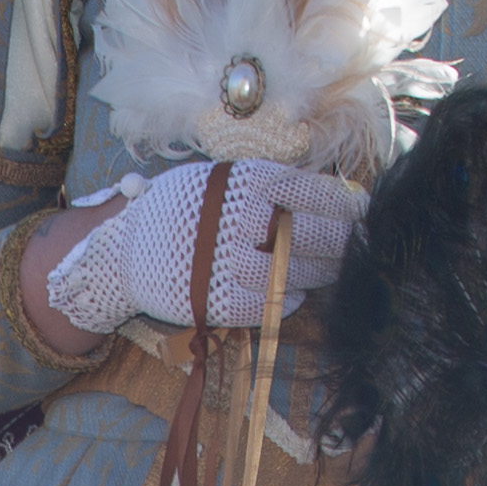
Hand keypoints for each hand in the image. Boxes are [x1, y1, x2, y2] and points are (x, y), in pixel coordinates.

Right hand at [33, 158, 366, 346]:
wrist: (121, 251)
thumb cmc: (182, 210)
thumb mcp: (221, 180)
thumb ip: (269, 186)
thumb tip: (334, 198)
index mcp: (243, 182)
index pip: (312, 192)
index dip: (347, 205)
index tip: (365, 211)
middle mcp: (237, 219)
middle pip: (312, 236)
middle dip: (342, 242)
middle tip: (356, 245)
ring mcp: (227, 262)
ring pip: (295, 273)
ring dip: (318, 273)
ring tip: (327, 269)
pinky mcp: (217, 301)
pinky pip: (270, 305)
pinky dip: (288, 299)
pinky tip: (291, 290)